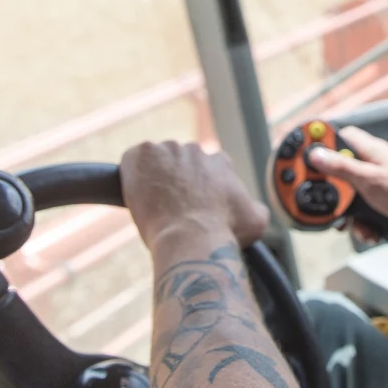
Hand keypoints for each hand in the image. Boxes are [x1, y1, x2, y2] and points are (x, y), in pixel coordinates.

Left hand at [120, 141, 269, 249]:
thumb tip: (255, 210)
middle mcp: (194, 150)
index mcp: (219, 161)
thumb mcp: (254, 221)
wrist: (190, 237)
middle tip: (171, 205)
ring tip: (153, 205)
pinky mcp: (141, 155)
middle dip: (177, 180)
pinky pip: (132, 160)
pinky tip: (135, 194)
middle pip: (181, 162)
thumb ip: (256, 209)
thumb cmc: (222, 232)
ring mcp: (166, 150)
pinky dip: (131, 174)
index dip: (199, 187)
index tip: (193, 203)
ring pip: (157, 162)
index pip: (208, 167)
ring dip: (155, 178)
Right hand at [308, 127, 387, 236]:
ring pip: (353, 194)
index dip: (321, 142)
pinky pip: (366, 208)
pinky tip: (370, 231)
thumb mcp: (368, 179)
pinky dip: (365, 221)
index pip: (340, 136)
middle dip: (334, 190)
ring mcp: (381, 181)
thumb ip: (341, 166)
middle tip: (328, 203)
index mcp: (370, 150)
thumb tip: (317, 154)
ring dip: (350, 212)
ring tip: (354, 225)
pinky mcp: (386, 199)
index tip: (304, 151)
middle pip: (342, 169)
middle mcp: (374, 163)